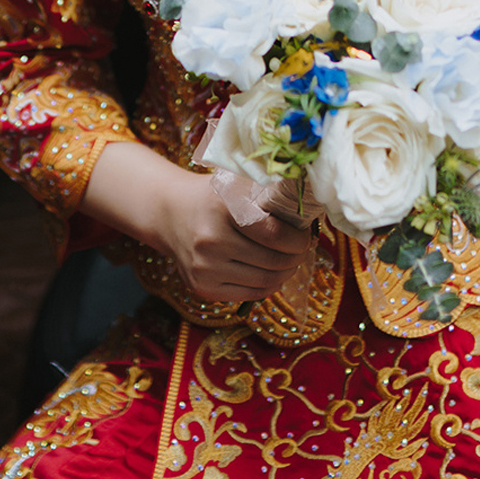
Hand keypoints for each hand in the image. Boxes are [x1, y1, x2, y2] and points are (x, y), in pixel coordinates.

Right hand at [81, 142, 318, 305]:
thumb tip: (311, 210)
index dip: (299, 239)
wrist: (168, 213)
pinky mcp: (203, 287)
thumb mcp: (236, 184)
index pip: (276, 235)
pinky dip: (268, 285)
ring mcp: (205, 268)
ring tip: (288, 260)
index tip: (305, 233)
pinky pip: (251, 294)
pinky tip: (270, 271)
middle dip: (296, 257)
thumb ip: (269, 193)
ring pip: (266, 281)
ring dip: (286, 272)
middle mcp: (210, 241)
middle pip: (274, 262)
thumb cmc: (211, 197)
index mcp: (221, 209)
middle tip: (301, 248)